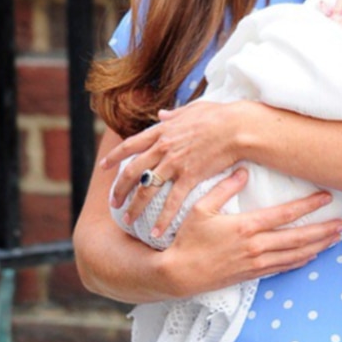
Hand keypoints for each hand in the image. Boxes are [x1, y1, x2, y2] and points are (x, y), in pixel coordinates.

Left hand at [105, 101, 254, 239]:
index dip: (114, 157)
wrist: (238, 127)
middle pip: (131, 172)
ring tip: (129, 220)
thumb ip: (174, 115)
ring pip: (145, 189)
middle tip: (114, 203)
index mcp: (161, 132)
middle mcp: (162, 149)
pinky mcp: (189, 177)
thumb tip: (162, 114)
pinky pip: (171, 202)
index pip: (129, 146)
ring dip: (134, 207)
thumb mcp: (192, 109)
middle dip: (119, 190)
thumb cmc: (220, 115)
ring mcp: (174, 164)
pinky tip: (157, 232)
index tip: (104, 167)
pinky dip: (163, 219)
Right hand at [158, 169, 341, 295]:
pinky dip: (300, 260)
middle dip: (324, 229)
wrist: (177, 273)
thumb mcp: (200, 208)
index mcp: (246, 226)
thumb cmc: (187, 239)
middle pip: (299, 236)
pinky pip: (283, 267)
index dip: (309, 205)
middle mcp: (256, 245)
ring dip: (318, 245)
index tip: (327, 197)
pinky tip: (312, 255)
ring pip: (296, 254)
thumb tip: (242, 171)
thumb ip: (223, 188)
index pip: (286, 214)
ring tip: (336, 238)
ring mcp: (256, 262)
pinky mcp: (253, 274)